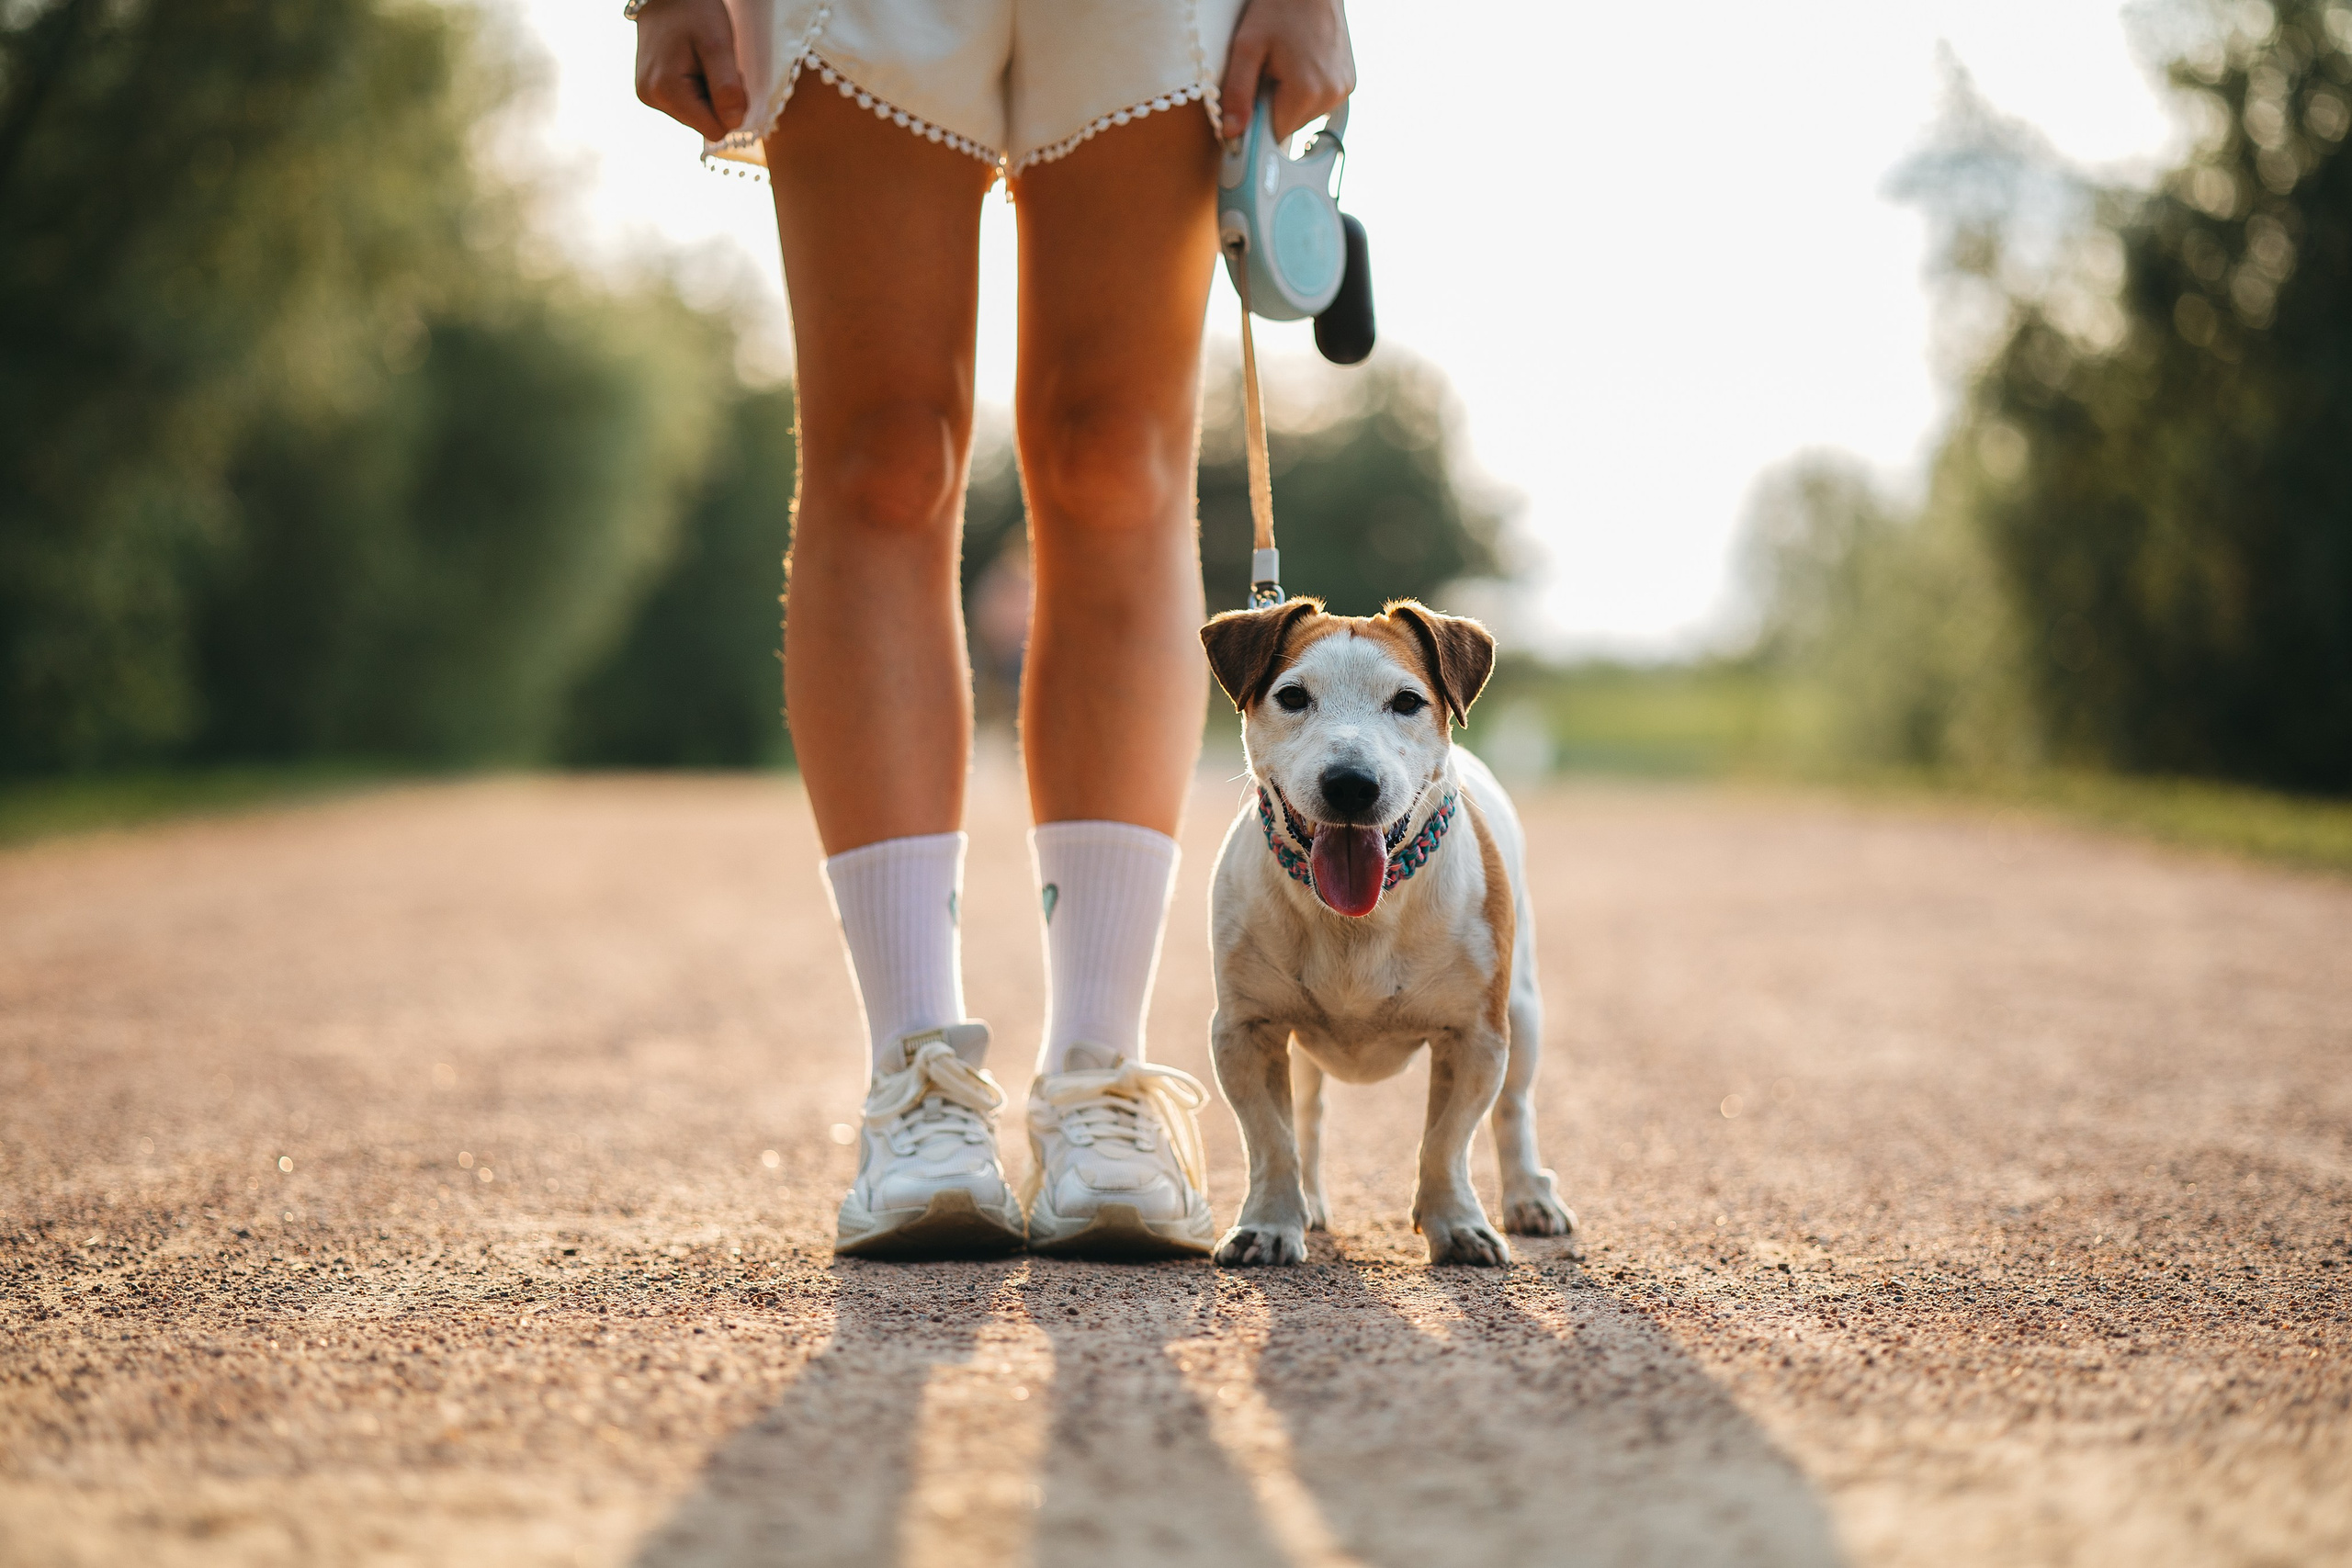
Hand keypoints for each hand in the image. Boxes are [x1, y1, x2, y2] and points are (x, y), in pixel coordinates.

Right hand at [633, 0, 748, 142]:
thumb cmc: (695, 13)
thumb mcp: (718, 45)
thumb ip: (727, 87)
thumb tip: (733, 125)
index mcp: (666, 91)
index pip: (715, 130)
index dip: (730, 106)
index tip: (726, 74)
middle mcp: (651, 98)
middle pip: (705, 124)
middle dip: (718, 99)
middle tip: (714, 64)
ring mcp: (648, 96)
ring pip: (697, 116)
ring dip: (708, 93)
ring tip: (700, 61)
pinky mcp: (650, 92)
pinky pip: (686, 106)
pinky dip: (696, 89)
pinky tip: (690, 65)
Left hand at [1219, 0, 1355, 142]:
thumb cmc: (1280, 7)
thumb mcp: (1247, 47)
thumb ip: (1237, 92)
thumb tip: (1232, 132)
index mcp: (1307, 91)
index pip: (1274, 134)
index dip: (1257, 120)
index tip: (1251, 98)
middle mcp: (1331, 95)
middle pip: (1289, 125)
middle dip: (1273, 105)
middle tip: (1269, 71)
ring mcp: (1343, 89)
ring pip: (1303, 115)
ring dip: (1289, 98)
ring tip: (1286, 63)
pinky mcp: (1348, 82)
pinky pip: (1318, 102)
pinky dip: (1306, 90)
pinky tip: (1302, 63)